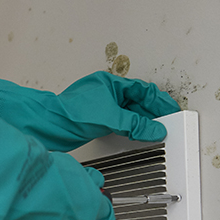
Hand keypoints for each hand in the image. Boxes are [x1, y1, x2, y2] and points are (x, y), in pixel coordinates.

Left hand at [0, 72, 180, 151]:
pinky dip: (132, 129)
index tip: (172, 111)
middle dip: (153, 113)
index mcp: (110, 83)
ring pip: (130, 113)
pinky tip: (139, 136)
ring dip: (143, 122)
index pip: (142, 90)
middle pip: (137, 101)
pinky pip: (121, 123)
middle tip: (169, 124)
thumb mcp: (108, 117)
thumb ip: (135, 124)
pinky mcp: (97, 121)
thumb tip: (156, 130)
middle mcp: (107, 93)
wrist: (47, 126)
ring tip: (157, 132)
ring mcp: (102, 107)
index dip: (159, 101)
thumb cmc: (69, 114)